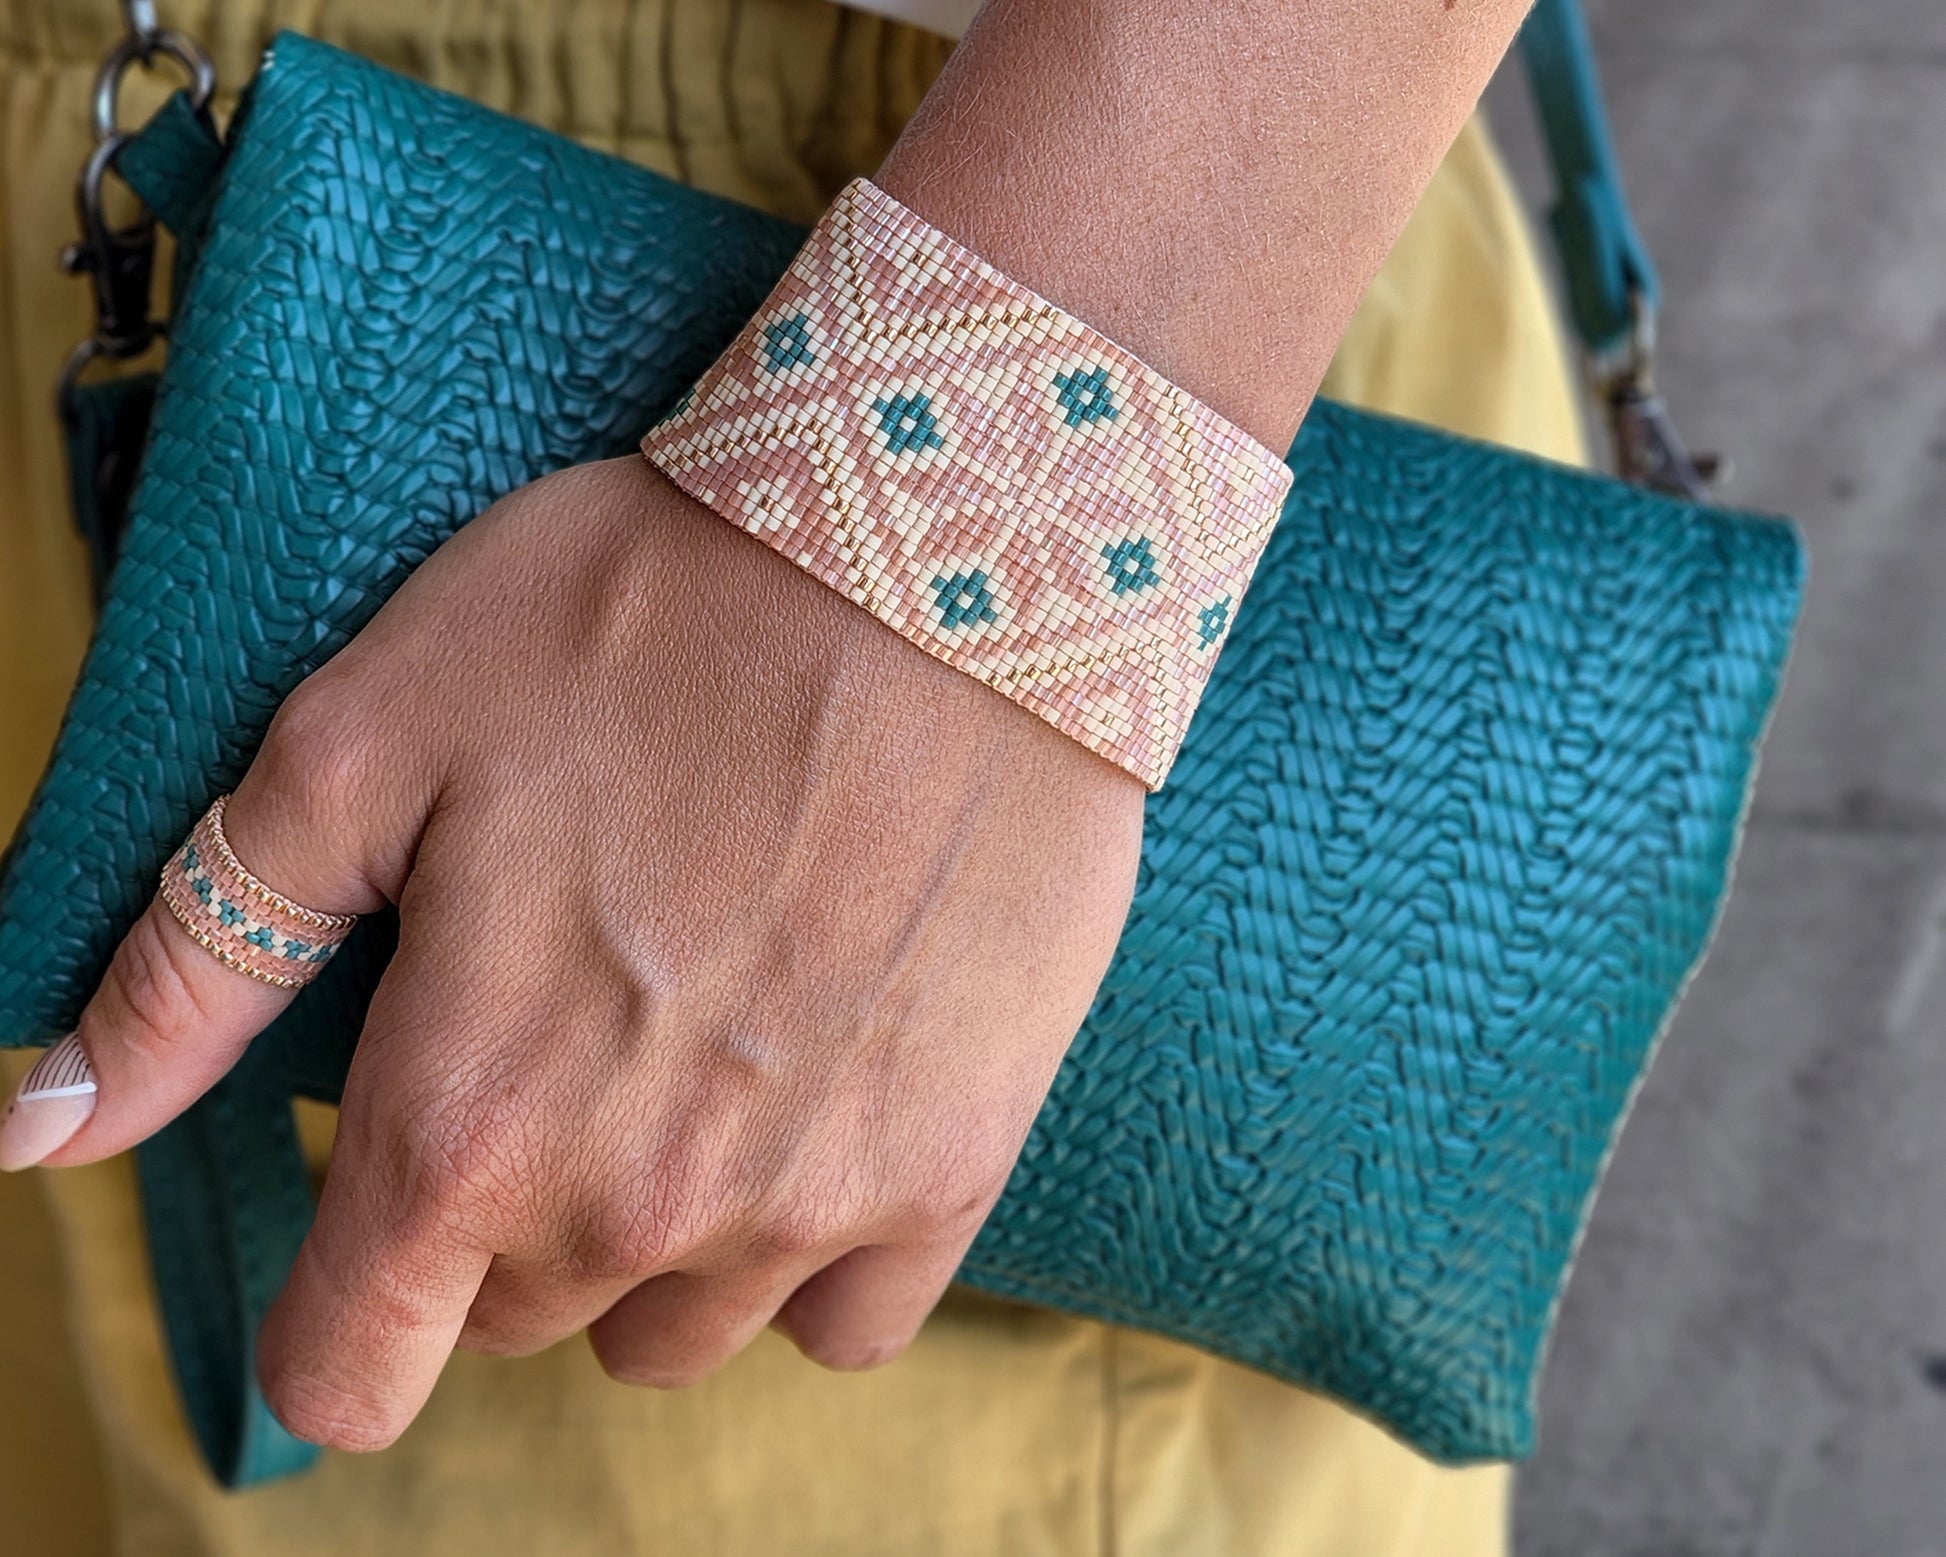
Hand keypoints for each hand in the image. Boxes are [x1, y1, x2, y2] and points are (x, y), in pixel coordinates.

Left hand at [34, 457, 1143, 1448]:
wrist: (942, 559)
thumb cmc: (645, 615)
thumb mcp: (369, 739)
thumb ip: (199, 958)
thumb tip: (41, 1131)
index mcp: (465, 1114)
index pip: (349, 1371)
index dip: (336, 1318)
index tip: (378, 1223)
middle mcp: (637, 1202)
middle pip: (518, 1319)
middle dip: (504, 1212)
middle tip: (562, 1023)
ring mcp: (810, 1200)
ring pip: (677, 1328)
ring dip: (654, 1233)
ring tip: (693, 1050)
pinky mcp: (951, 1164)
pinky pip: (846, 1315)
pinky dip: (810, 1245)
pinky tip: (813, 1102)